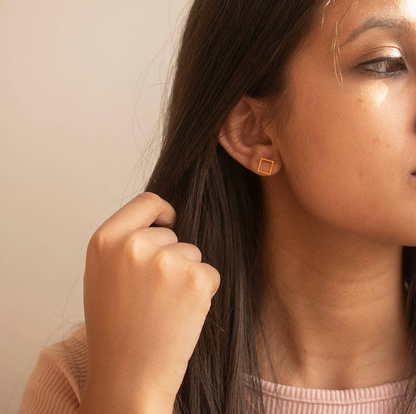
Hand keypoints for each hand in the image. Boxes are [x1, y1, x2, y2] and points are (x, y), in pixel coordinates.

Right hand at [81, 192, 220, 412]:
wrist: (128, 378)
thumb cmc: (114, 329)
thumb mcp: (102, 275)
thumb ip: (124, 243)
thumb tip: (161, 221)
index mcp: (105, 241)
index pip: (146, 201)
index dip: (162, 211)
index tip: (169, 223)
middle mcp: (133, 245)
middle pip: (171, 232)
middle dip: (170, 256)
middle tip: (152, 295)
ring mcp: (165, 261)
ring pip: (192, 254)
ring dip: (185, 276)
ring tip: (163, 308)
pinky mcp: (195, 280)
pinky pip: (209, 273)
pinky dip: (202, 292)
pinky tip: (181, 315)